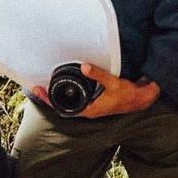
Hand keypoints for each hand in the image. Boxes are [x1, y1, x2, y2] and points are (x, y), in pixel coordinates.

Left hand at [33, 64, 159, 118]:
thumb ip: (99, 75)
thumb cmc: (128, 95)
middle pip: (62, 106)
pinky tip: (63, 85)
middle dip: (48, 97)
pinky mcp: (94, 101)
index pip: (63, 108)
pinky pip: (75, 99)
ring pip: (68, 103)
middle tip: (35, 85)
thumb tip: (84, 66)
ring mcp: (91, 106)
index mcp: (89, 110)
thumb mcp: (113, 83)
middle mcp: (88, 110)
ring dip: (56, 96)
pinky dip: (67, 93)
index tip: (38, 90)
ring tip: (45, 85)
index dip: (49, 100)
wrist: (141, 99)